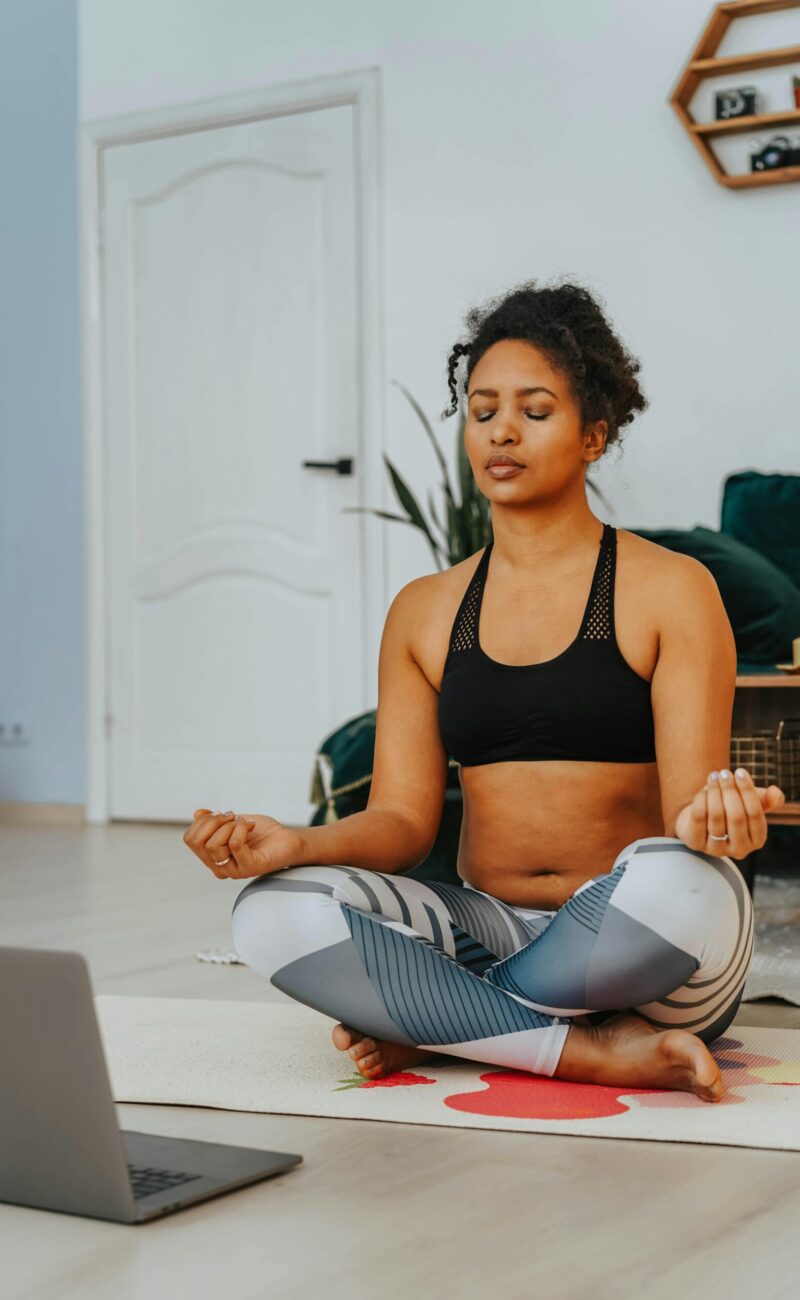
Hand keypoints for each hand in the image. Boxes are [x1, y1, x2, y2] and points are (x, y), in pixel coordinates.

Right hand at [183, 809, 306, 878]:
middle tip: (232, 816)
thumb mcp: (233, 822)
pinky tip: (251, 826)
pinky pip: (234, 844)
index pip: (190, 839)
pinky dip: (241, 828)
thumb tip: (197, 813)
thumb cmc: (262, 833)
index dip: (202, 821)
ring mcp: (234, 870)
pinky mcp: (250, 868)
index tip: (221, 815)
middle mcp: (220, 867)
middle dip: (213, 822)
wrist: (289, 839)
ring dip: (229, 825)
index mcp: (212, 857)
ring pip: (213, 844)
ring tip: (244, 823)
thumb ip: (214, 821)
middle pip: (198, 842)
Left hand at [674, 767, 785, 858]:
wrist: (704, 817)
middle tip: (725, 772)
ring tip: (714, 776)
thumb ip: (767, 799)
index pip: (755, 815)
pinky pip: (699, 817)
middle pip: (736, 816)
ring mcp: (716, 850)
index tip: (740, 772)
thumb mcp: (752, 802)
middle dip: (730, 790)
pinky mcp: (696, 844)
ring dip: (715, 792)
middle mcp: (739, 850)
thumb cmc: (734, 809)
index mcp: (757, 840)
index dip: (748, 791)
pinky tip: (704, 788)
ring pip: (716, 816)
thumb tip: (775, 793)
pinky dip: (701, 799)